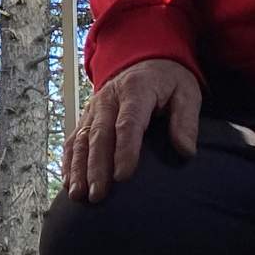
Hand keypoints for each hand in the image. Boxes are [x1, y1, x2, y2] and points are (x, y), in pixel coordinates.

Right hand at [63, 58, 200, 202]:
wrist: (144, 59)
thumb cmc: (168, 81)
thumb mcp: (186, 93)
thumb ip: (186, 121)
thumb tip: (186, 151)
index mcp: (136, 90)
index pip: (128, 123)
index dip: (125, 150)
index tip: (124, 176)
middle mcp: (109, 99)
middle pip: (99, 135)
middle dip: (96, 167)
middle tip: (98, 195)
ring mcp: (93, 108)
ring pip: (82, 140)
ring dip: (78, 169)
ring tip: (77, 195)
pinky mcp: (86, 117)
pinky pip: (73, 140)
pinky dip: (68, 162)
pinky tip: (68, 184)